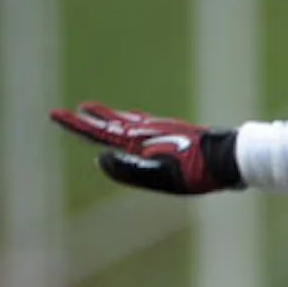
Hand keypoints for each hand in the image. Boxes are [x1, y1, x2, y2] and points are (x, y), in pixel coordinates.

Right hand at [49, 102, 241, 194]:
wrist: (232, 156)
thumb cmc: (200, 171)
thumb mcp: (163, 176)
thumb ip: (131, 170)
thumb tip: (99, 159)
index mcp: (141, 142)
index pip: (101, 133)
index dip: (77, 126)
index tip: (55, 114)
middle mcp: (150, 132)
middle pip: (113, 124)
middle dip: (92, 119)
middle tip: (73, 110)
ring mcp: (164, 130)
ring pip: (129, 121)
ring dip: (111, 116)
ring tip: (98, 111)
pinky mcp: (178, 132)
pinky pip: (147, 123)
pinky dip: (133, 120)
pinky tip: (138, 119)